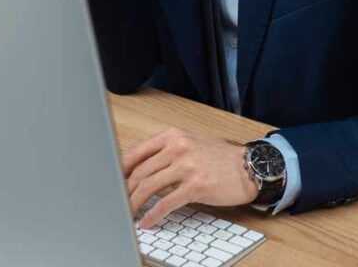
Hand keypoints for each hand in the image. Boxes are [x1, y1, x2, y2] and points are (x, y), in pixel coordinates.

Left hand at [123, 127, 259, 229]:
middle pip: (139, 172)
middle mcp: (178, 147)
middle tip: (116, 203)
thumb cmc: (217, 158)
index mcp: (173, 136)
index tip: (110, 183)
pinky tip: (147, 221)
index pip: (136, 153)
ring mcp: (187, 166)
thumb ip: (164, 152)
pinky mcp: (196, 186)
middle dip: (124, 191)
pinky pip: (166, 203)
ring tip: (127, 214)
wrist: (247, 167)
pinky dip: (152, 215)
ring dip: (133, 204)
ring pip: (148, 187)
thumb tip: (137, 169)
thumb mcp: (189, 144)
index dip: (119, 170)